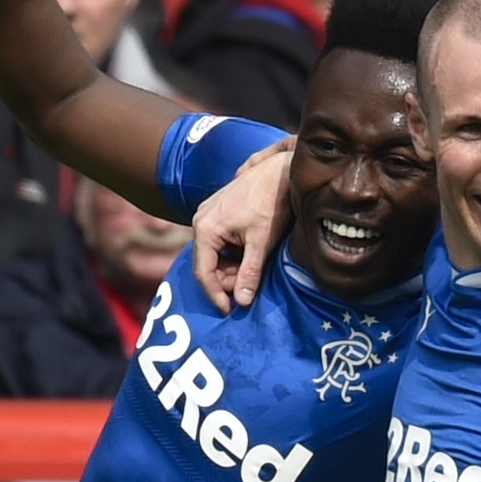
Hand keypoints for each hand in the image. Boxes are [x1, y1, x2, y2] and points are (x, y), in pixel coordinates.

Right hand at [189, 140, 292, 312]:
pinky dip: (233, 255)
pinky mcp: (218, 213)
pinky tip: (252, 255)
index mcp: (206, 228)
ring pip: (214, 255)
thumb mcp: (262, 241)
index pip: (203, 272)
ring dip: (232, 269)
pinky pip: (219, 244)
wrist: (279, 171)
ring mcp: (208, 215)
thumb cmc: (271, 202)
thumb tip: (242, 301)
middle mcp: (201, 221)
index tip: (229, 311)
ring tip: (254, 270)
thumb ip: (250, 272)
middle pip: (207, 265)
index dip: (216, 295)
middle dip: (226, 281)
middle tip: (249, 288)